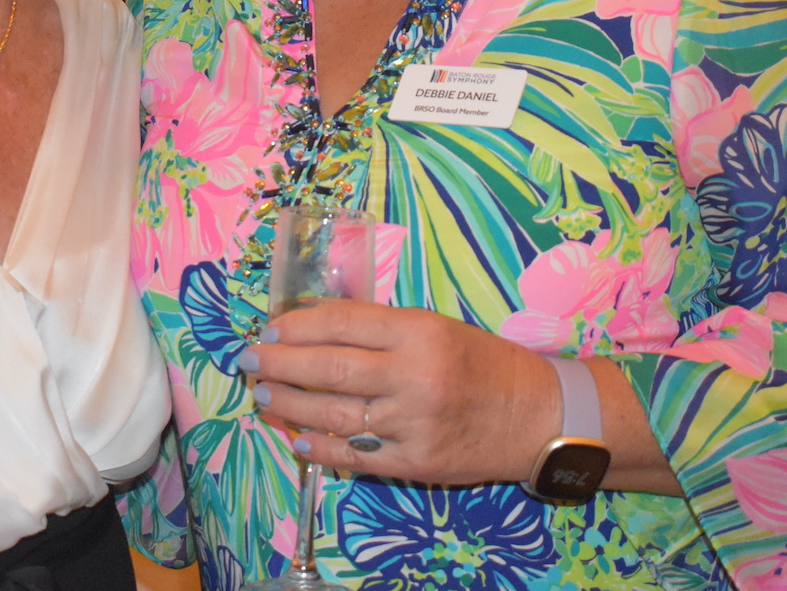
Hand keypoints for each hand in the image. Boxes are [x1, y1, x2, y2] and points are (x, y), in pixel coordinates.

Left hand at [242, 300, 559, 485]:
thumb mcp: (437, 328)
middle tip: (249, 359)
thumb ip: (383, 330)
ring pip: (332, 414)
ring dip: (288, 405)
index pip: (343, 323)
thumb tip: (316, 328)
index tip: (272, 327)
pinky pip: (352, 455)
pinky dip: (317, 446)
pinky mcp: (414, 462)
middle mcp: (414, 376)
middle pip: (328, 368)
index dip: (298, 325)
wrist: (536, 416)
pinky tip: (295, 436)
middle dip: (278, 363)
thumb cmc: (484, 365)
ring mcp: (412, 424)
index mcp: (420, 333)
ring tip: (263, 395)